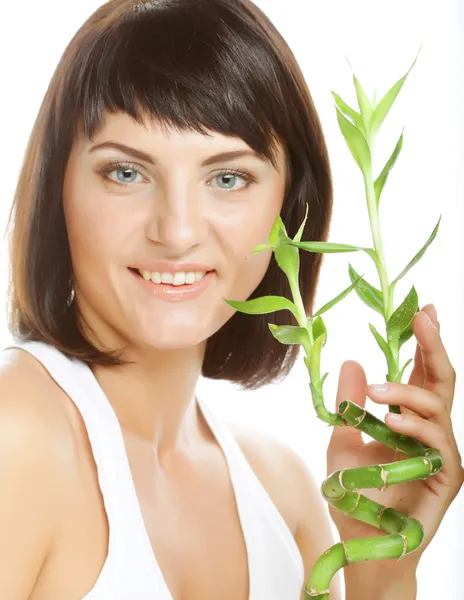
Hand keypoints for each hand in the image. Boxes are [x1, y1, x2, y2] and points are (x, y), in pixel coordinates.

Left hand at [326, 303, 463, 577]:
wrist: (364, 544)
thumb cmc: (356, 494)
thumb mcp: (342, 442)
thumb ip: (349, 406)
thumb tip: (353, 361)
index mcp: (408, 418)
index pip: (420, 372)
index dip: (423, 341)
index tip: (422, 308)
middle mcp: (430, 430)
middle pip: (441, 379)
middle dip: (434, 345)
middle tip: (424, 315)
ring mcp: (441, 452)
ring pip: (438, 407)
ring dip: (406, 392)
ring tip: (375, 394)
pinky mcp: (447, 477)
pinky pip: (436, 443)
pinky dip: (413, 428)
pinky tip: (389, 422)